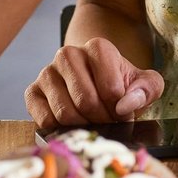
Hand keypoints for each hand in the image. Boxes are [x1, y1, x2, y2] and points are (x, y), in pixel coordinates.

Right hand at [25, 38, 164, 126]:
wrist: (97, 85)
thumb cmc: (122, 85)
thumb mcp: (145, 85)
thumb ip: (146, 90)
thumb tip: (125, 106)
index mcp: (97, 48)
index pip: (110, 86)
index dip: (120, 109)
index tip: (124, 115)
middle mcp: (67, 54)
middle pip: (85, 100)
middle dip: (102, 120)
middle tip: (110, 124)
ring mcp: (47, 73)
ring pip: (64, 112)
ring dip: (83, 126)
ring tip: (94, 124)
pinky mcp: (32, 92)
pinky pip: (45, 120)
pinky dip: (62, 130)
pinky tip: (74, 126)